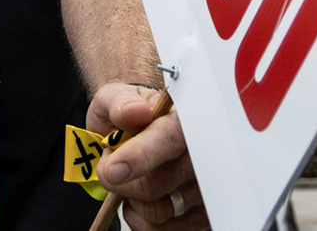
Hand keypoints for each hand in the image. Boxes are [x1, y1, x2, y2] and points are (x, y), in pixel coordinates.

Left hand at [89, 83, 205, 227]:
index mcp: (183, 120)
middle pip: (153, 185)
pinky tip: (140, 199)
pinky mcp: (201, 217)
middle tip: (113, 161)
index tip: (114, 169)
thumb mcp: (116, 98)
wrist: (139, 131)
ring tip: (132, 177)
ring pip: (156, 212)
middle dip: (118, 179)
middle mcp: (202, 156)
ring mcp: (204, 190)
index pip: (168, 139)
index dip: (140, 156)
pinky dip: (141, 220)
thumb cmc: (130, 114)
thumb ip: (119, 103)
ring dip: (131, 199)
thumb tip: (134, 112)